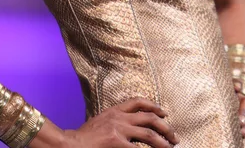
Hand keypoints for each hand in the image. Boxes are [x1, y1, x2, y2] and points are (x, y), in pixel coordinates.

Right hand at [61, 96, 178, 147]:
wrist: (70, 144)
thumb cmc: (83, 137)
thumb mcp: (100, 122)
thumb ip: (115, 122)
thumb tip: (129, 129)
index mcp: (114, 110)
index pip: (138, 102)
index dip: (153, 106)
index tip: (164, 112)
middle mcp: (119, 117)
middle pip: (148, 117)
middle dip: (164, 126)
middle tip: (174, 136)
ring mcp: (119, 129)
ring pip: (148, 133)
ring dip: (162, 141)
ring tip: (170, 147)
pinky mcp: (116, 142)